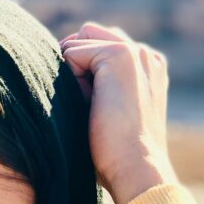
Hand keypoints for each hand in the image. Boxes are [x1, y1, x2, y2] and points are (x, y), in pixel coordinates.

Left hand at [59, 22, 177, 203]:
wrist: (136, 169)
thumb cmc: (115, 153)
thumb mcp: (106, 110)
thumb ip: (95, 85)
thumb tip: (56, 64)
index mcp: (147, 69)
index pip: (98, 47)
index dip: (80, 71)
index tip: (91, 106)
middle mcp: (145, 55)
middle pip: (88, 34)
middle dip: (74, 61)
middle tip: (84, 103)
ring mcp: (136, 52)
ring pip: (79, 40)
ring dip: (73, 70)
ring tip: (87, 104)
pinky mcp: (120, 55)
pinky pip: (72, 52)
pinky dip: (71, 78)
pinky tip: (88, 104)